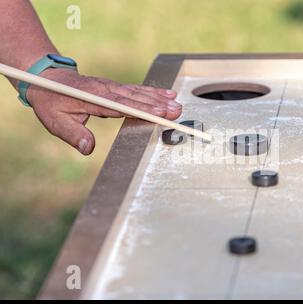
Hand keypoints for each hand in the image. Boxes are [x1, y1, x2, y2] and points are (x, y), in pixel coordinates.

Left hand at [27, 68, 181, 154]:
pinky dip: (153, 92)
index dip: (141, 110)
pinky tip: (168, 94)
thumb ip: (73, 135)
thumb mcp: (55, 121)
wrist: (48, 79)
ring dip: (159, 99)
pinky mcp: (116, 87)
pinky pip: (137, 89)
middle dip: (158, 105)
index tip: (159, 114)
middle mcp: (107, 89)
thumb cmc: (52, 101)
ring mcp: (113, 86)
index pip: (122, 105)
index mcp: (94, 98)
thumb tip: (88, 149)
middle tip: (178, 111)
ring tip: (177, 105)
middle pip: (136, 98)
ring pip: (140, 93)